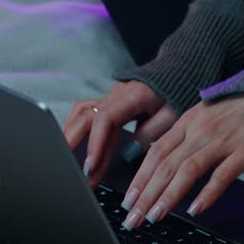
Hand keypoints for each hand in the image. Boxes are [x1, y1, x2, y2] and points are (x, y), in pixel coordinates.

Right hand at [62, 81, 178, 188]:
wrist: (174, 74)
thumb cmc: (175, 95)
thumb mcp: (171, 115)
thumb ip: (149, 133)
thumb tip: (127, 153)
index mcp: (131, 96)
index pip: (105, 119)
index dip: (96, 143)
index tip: (91, 165)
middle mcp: (115, 95)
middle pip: (84, 115)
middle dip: (73, 144)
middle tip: (69, 170)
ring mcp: (109, 97)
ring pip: (80, 114)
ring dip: (72, 138)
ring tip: (68, 162)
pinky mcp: (107, 103)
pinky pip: (85, 115)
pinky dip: (77, 131)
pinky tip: (74, 147)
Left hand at [119, 93, 243, 229]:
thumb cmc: (236, 110)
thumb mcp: (201, 116)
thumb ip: (182, 138)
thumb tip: (159, 165)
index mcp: (187, 123)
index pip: (155, 152)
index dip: (139, 178)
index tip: (128, 201)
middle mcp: (200, 131)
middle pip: (166, 165)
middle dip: (146, 194)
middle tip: (133, 218)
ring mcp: (223, 141)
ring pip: (188, 170)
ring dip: (168, 196)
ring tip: (155, 216)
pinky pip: (222, 174)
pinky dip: (207, 193)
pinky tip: (195, 209)